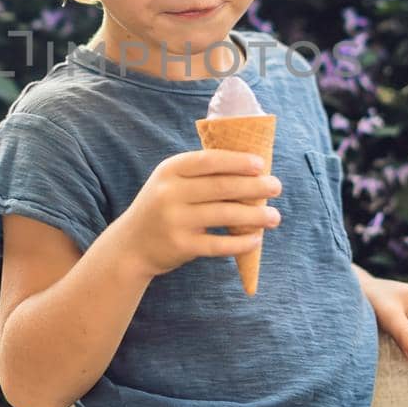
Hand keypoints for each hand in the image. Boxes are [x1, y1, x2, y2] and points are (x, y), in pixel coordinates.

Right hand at [111, 149, 282, 280]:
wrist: (130, 245)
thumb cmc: (162, 208)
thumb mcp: (171, 183)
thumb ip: (201, 174)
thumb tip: (252, 170)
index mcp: (170, 170)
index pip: (208, 160)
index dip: (237, 161)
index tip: (261, 164)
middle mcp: (169, 192)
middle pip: (221, 186)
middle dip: (254, 186)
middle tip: (277, 187)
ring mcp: (174, 220)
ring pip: (224, 214)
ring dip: (255, 215)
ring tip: (275, 216)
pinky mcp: (181, 246)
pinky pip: (218, 244)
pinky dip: (240, 243)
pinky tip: (256, 240)